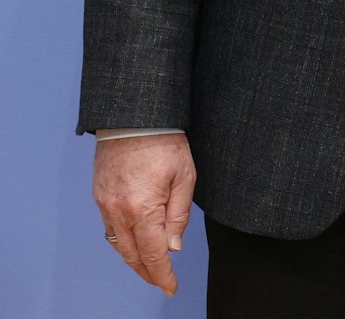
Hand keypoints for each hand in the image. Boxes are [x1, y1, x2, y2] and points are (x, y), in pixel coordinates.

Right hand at [93, 133, 196, 295]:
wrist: (133, 119)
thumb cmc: (164, 143)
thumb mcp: (184, 177)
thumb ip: (178, 215)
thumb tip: (173, 246)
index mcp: (143, 209)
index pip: (153, 254)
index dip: (162, 274)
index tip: (170, 287)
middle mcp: (118, 212)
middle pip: (132, 255)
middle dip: (148, 273)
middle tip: (161, 282)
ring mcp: (105, 205)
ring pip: (119, 244)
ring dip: (134, 260)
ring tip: (150, 268)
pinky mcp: (99, 196)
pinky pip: (110, 228)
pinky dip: (123, 242)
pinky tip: (135, 243)